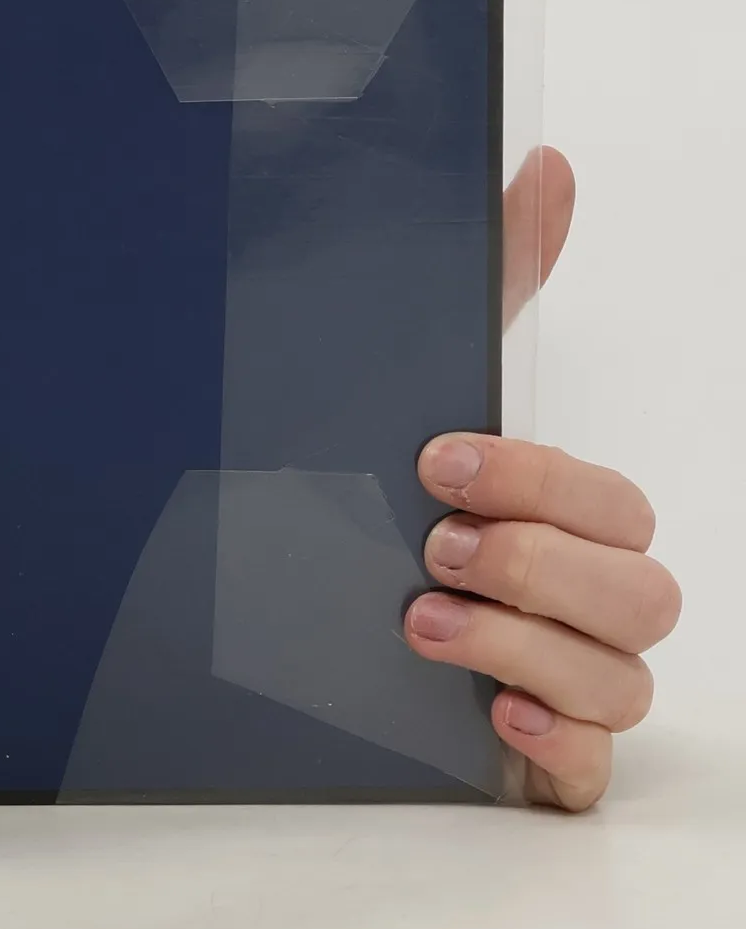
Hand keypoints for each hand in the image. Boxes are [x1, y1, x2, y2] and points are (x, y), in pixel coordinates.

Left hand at [405, 149, 679, 807]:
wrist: (285, 607)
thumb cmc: (388, 494)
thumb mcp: (421, 381)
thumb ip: (493, 278)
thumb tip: (547, 165)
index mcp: (567, 517)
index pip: (612, 501)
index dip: (540, 481)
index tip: (436, 460)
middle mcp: (582, 596)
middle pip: (643, 592)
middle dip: (538, 565)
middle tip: (434, 547)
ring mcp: (568, 677)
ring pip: (624, 676)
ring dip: (527, 647)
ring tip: (423, 622)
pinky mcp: (540, 750)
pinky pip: (590, 763)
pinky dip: (551, 738)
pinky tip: (486, 712)